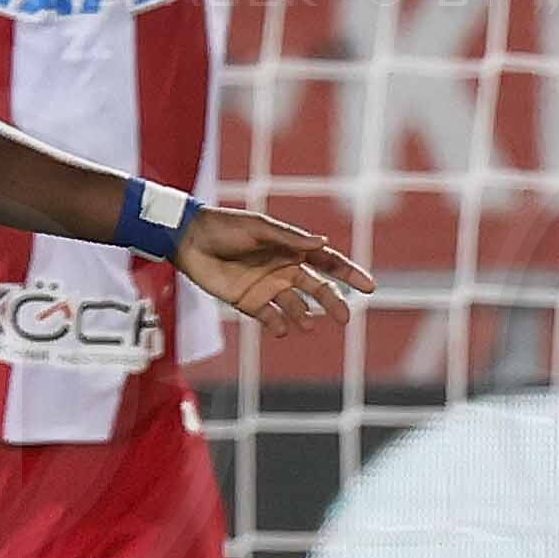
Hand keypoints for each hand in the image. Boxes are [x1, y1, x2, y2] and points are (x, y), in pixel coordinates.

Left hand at [174, 202, 370, 333]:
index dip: (350, 273)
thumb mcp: (258, 228)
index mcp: (292, 248)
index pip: (328, 262)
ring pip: (295, 306)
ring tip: (307, 323)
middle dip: (333, 302)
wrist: (188, 239)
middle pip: (318, 288)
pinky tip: (283, 330)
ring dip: (304, 315)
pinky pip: (269, 317)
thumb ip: (289, 238)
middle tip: (345, 318)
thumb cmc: (225, 227)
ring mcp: (267, 287)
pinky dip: (278, 325)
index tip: (370, 286)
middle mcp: (284, 269)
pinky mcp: (248, 301)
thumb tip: (323, 243)